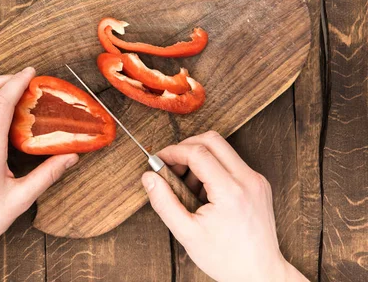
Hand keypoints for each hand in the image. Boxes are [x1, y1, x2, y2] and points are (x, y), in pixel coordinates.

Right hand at [141, 131, 307, 281]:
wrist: (260, 273)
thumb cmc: (226, 258)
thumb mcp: (187, 233)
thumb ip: (164, 202)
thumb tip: (149, 178)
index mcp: (230, 191)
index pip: (197, 152)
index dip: (173, 152)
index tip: (159, 160)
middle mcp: (248, 180)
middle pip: (212, 140)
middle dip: (186, 147)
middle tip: (171, 165)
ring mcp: (256, 180)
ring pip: (222, 149)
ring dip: (199, 157)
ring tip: (187, 184)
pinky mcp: (258, 184)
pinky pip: (231, 162)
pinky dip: (212, 167)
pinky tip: (203, 191)